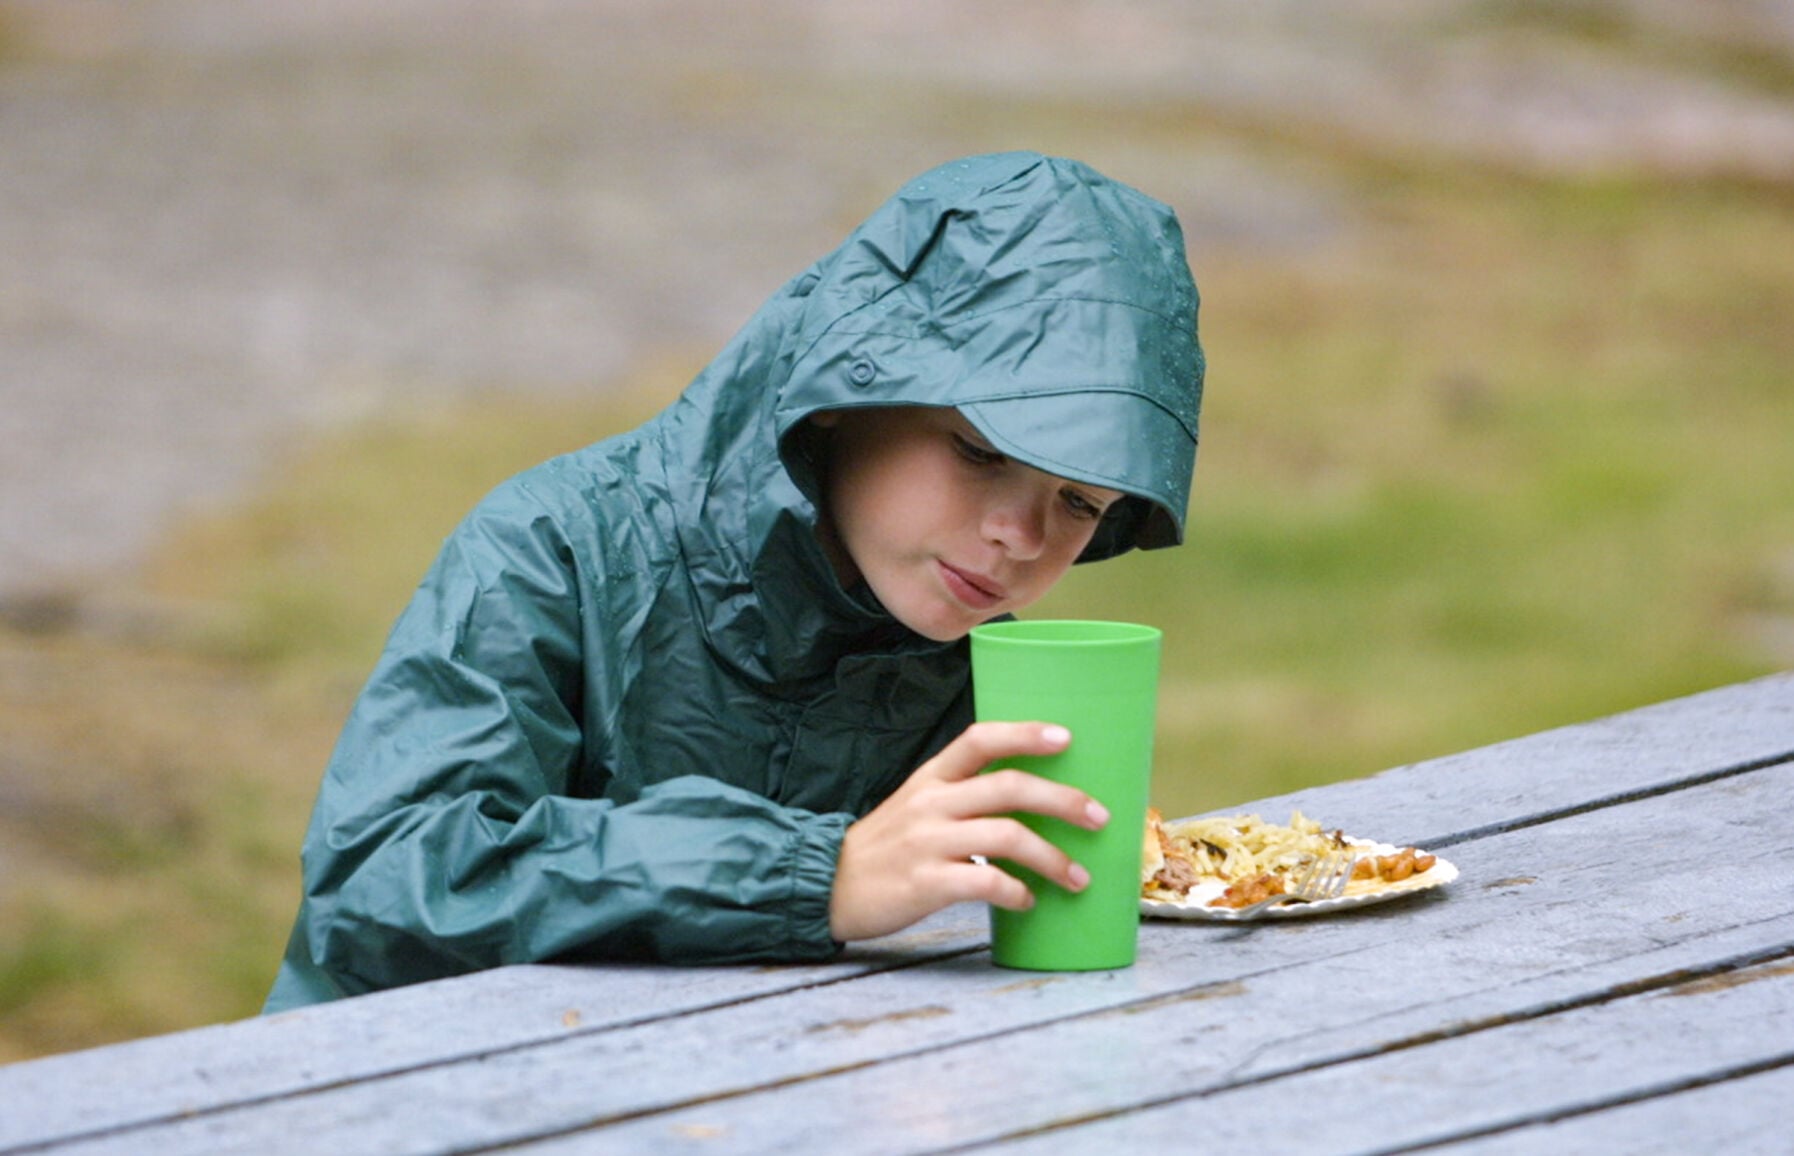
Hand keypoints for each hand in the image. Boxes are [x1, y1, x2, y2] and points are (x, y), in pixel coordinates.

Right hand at [828, 721, 1110, 941]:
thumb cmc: (885, 848)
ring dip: (1052, 858)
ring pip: (1007, 836)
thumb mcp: (915, 805)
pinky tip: (1027, 901)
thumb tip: (1028, 801)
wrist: (827, 886)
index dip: (1024, 733)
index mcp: (931, 778)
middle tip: (1099, 817)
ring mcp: (928, 842)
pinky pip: (985, 881)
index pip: (980, 740)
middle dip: (1063, 801)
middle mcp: (932, 803)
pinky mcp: (926, 883)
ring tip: (1078, 878)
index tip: (1067, 737)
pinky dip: (1016, 892)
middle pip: (1009, 787)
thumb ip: (960, 796)